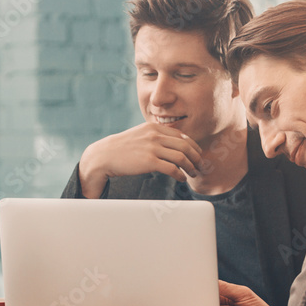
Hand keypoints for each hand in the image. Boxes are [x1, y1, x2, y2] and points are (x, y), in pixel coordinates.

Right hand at [77, 123, 202, 197]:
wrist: (104, 155)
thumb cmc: (122, 148)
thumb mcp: (140, 135)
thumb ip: (155, 136)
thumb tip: (172, 144)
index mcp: (154, 128)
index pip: (182, 135)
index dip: (193, 146)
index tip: (198, 154)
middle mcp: (155, 135)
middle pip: (185, 146)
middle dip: (196, 157)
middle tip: (200, 165)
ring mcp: (152, 148)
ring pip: (181, 157)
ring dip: (191, 167)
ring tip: (193, 173)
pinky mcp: (149, 162)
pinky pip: (172, 168)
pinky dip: (180, 174)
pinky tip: (182, 178)